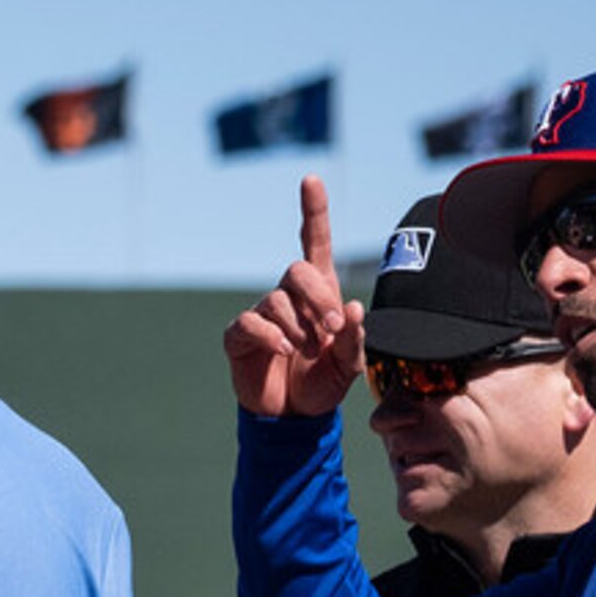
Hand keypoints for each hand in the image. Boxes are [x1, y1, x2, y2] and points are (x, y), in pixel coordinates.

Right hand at [223, 175, 364, 418]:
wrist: (293, 417)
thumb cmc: (322, 383)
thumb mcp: (349, 365)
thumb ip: (355, 338)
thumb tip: (352, 308)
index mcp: (319, 292)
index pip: (314, 242)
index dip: (313, 210)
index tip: (311, 179)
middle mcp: (289, 295)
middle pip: (298, 269)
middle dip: (319, 297)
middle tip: (332, 328)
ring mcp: (262, 313)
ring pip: (277, 299)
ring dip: (299, 326)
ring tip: (307, 351)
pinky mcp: (241, 336)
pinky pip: (251, 323)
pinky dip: (271, 336)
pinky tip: (285, 350)